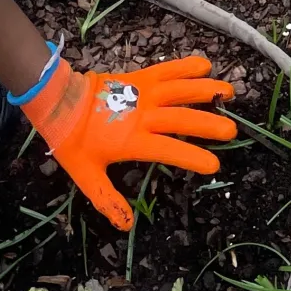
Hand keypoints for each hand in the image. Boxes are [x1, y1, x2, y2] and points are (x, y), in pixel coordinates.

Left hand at [18, 52, 236, 227]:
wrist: (58, 102)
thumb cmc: (73, 141)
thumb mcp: (86, 175)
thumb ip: (107, 199)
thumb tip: (127, 225)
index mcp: (132, 140)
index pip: (169, 149)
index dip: (193, 157)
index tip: (214, 164)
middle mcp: (142, 114)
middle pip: (181, 118)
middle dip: (209, 124)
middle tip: (231, 130)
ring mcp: (142, 92)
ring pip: (179, 89)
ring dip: (205, 90)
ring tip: (229, 92)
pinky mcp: (138, 77)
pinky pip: (166, 69)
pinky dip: (185, 66)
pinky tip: (204, 64)